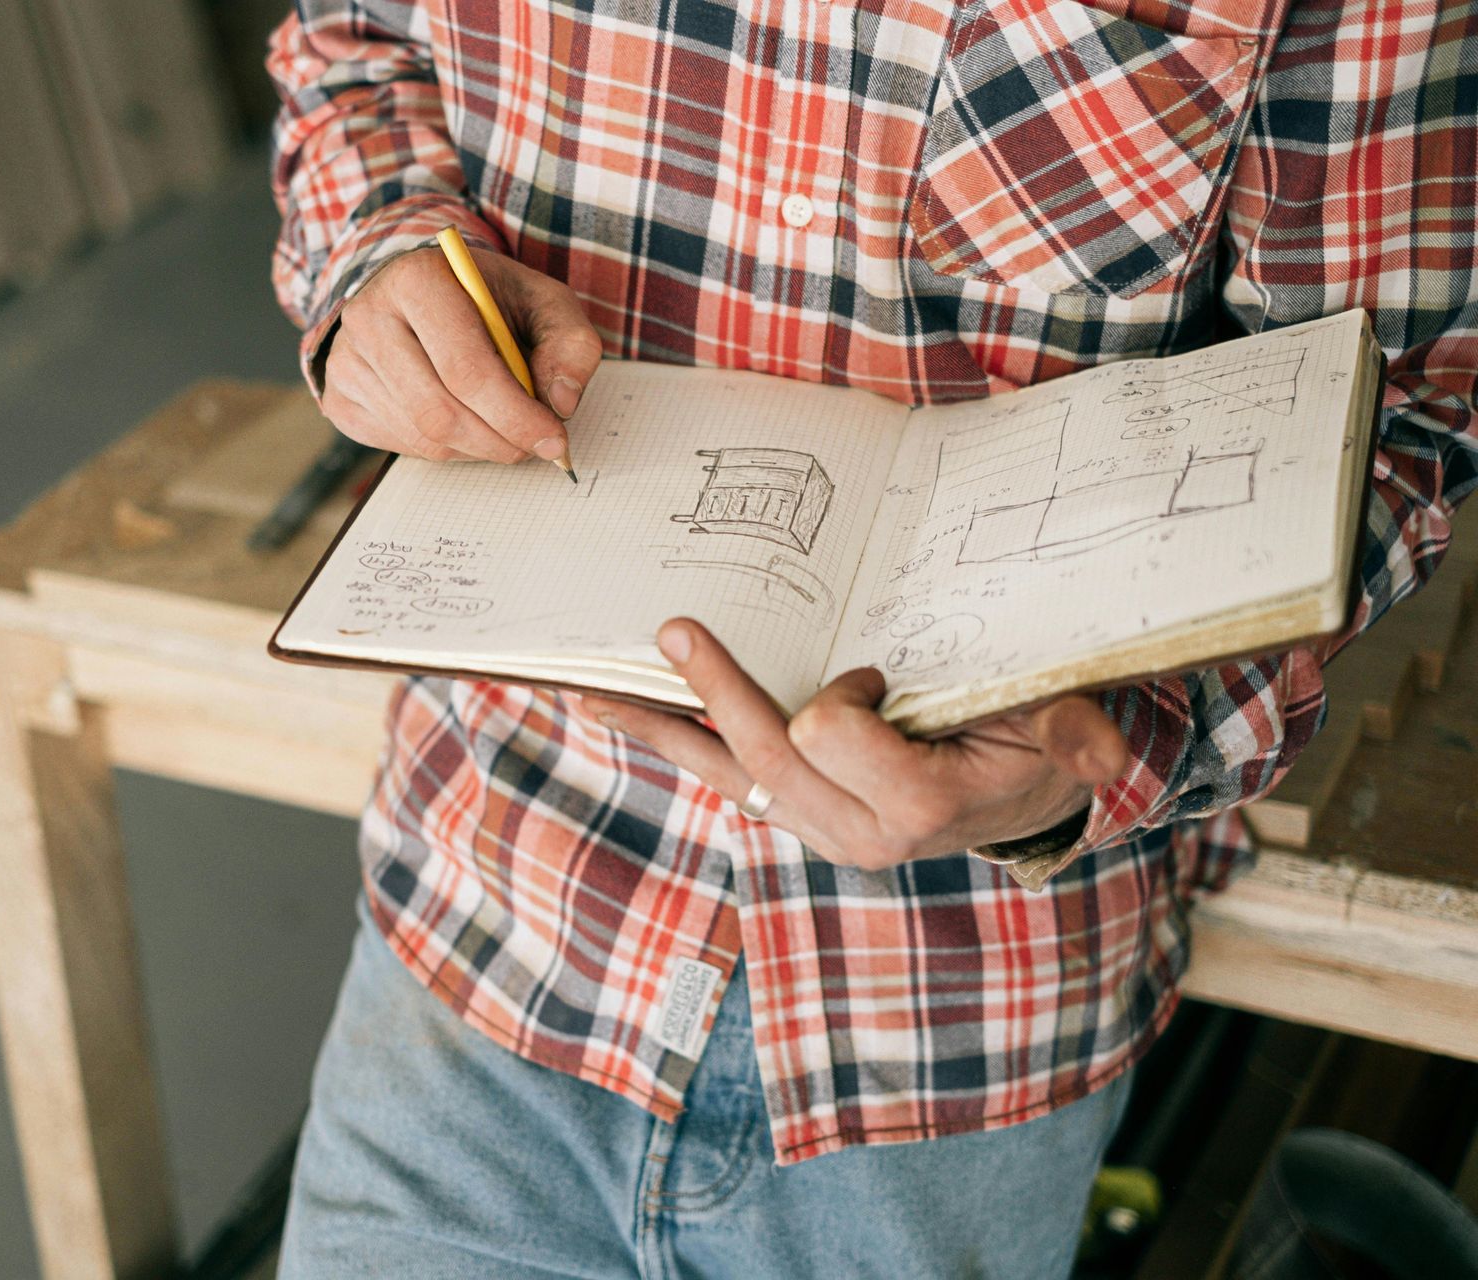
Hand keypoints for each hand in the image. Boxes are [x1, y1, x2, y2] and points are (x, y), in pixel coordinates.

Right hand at [321, 245, 602, 462]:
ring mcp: (347, 360)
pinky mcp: (339, 397)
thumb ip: (569, 345)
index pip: (466, 368)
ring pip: (422, 437)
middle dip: (499, 441)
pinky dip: (446, 448)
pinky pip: (401, 445)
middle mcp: (370, 317)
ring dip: (477, 448)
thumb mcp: (542, 301)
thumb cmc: (486, 298)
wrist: (421, 290)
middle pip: (440, 412)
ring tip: (503, 429)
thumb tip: (561, 403)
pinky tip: (465, 423)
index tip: (553, 439)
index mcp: (418, 280)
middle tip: (534, 446)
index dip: (515, 415)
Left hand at [580, 619, 1130, 871]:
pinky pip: (724, 778)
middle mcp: (859, 832)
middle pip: (765, 759)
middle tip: (672, 629)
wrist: (1025, 804)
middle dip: (716, 692)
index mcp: (920, 806)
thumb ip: (1073, 732)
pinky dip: (673, 740)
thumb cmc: (1037, 745)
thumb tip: (1102, 750)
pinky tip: (616, 709)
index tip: (868, 672)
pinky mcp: (797, 817)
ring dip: (659, 729)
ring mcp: (819, 830)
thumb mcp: (1063, 727)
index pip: (833, 736)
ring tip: (590, 690)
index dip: (840, 696)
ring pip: (725, 776)